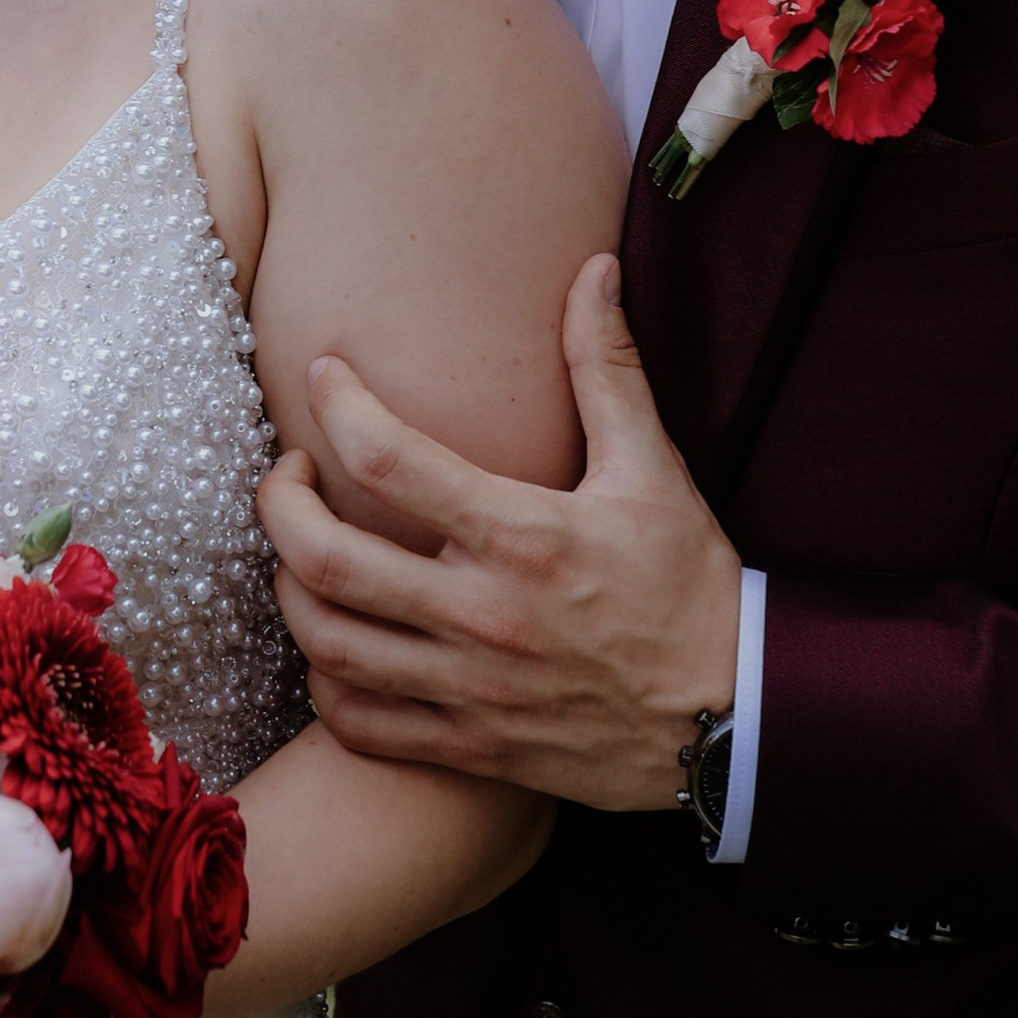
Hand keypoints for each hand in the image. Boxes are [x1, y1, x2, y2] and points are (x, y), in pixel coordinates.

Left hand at [258, 254, 743, 809]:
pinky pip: (359, 725)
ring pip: (329, 644)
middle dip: (281, 504)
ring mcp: (472, 690)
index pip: (389, 460)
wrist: (737, 721)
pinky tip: (335, 645)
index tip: (324, 376)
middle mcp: (485, 616)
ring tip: (304, 552)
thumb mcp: (655, 470)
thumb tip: (596, 269)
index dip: (337, 404)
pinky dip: (325, 683)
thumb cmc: (690, 588)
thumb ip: (608, 369)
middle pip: (327, 560)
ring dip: (292, 591)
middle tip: (292, 473)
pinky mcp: (471, 747)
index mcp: (525, 537)